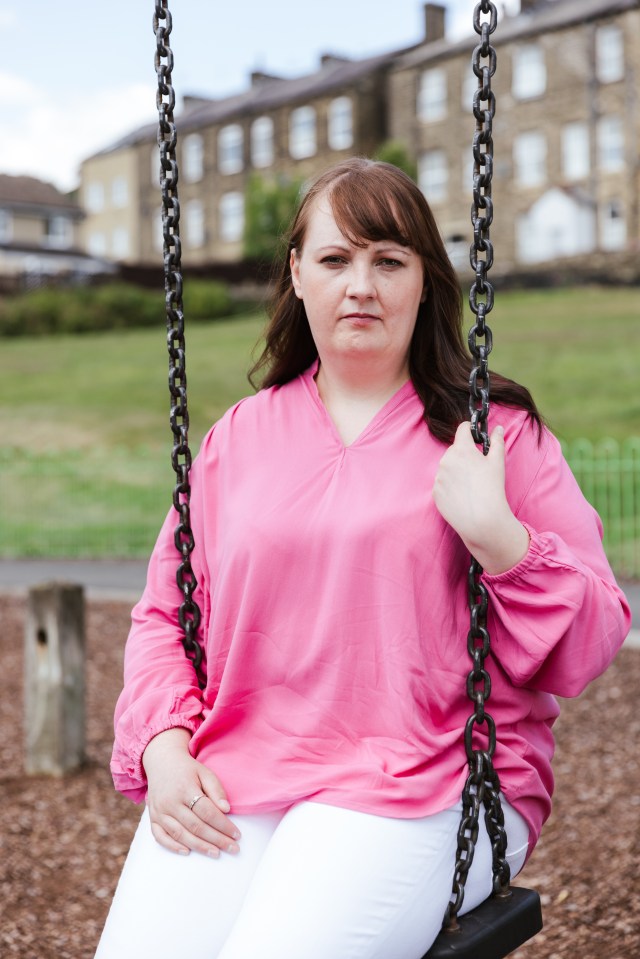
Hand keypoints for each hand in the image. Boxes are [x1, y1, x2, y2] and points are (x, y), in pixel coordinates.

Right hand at [142, 727, 240, 856]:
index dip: (223, 825)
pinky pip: (160, 836)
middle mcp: (170, 802)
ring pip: (180, 834)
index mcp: (185, 788)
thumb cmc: (187, 769)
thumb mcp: (204, 772)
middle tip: (233, 848)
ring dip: (199, 846)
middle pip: (196, 826)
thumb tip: (226, 810)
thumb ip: (216, 790)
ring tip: (216, 853)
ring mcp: (160, 811)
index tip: (236, 835)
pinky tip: (187, 852)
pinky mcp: (153, 817)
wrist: (161, 762)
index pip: (207, 812)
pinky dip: (172, 846)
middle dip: (216, 840)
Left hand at [433, 422, 528, 574]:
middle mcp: (445, 460)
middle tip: (477, 468)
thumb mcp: (497, 462)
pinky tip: (462, 495)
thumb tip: (498, 429)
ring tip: (471, 485)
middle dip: (464, 455)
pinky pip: (442, 483)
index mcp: (461, 449)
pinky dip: (450, 486)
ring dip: (456, 470)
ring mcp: (438, 477)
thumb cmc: (492, 488)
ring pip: (447, 467)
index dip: (471, 430)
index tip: (476, 436)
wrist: (481, 519)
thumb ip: (497, 441)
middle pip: (454, 450)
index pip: (462, 429)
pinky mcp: (435, 492)